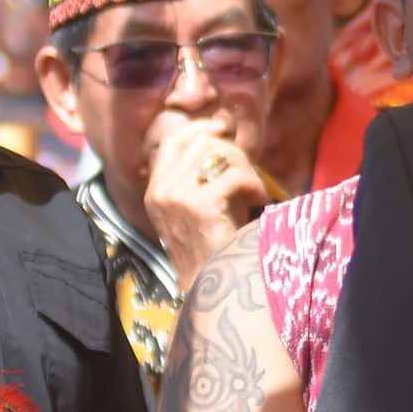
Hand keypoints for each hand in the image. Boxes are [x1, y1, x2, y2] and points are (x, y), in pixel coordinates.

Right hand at [147, 117, 273, 292]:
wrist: (211, 283)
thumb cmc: (214, 240)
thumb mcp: (197, 201)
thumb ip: (199, 172)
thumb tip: (221, 131)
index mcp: (155, 188)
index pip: (173, 141)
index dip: (201, 128)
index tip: (224, 130)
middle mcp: (160, 190)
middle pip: (202, 143)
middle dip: (233, 153)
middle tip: (248, 175)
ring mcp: (176, 197)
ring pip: (220, 155)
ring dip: (246, 169)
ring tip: (252, 192)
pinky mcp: (199, 205)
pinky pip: (236, 176)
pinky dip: (254, 186)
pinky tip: (257, 202)